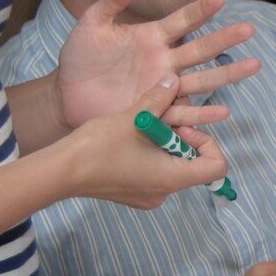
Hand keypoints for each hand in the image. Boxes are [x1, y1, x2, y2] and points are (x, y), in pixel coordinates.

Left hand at [54, 0, 260, 130]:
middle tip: (249, 30)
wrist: (66, 95)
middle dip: (225, 40)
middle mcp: (164, 62)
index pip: (182, 20)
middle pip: (200, 50)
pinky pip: (182, 114)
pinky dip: (203, 115)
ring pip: (201, 81)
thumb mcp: (91, 23)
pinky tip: (224, 112)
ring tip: (254, 66)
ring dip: (227, 74)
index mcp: (152, 38)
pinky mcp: (154, 112)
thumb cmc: (79, 58)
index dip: (200, 10)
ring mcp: (162, 88)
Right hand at [66, 77, 229, 207]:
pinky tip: (130, 136)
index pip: (216, 166)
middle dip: (181, 136)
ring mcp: (147, 195)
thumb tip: (174, 80)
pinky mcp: (132, 192)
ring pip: (171, 164)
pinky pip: (153, 170)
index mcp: (172, 178)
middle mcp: (164, 192)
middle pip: (192, 163)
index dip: (208, 142)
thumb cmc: (98, 148)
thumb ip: (158, 99)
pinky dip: (150, 152)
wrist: (60, 172)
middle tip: (160, 119)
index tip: (184, 127)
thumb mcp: (134, 118)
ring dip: (163, 142)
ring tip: (143, 124)